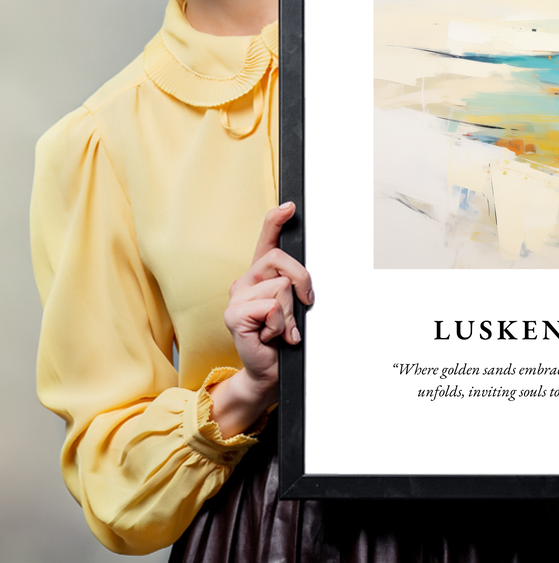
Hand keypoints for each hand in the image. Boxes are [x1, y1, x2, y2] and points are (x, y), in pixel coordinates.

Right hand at [209, 202, 313, 436]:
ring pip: (281, 287)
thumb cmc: (282, 338)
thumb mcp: (294, 306)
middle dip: (302, 282)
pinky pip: (271, 307)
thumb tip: (305, 279)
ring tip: (281, 329)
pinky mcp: (234, 315)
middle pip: (281, 260)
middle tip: (303, 306)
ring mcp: (236, 297)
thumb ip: (295, 286)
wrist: (269, 371)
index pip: (266, 240)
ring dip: (290, 313)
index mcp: (260, 275)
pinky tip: (271, 336)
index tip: (290, 207)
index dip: (276, 220)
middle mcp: (245, 281)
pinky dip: (280, 325)